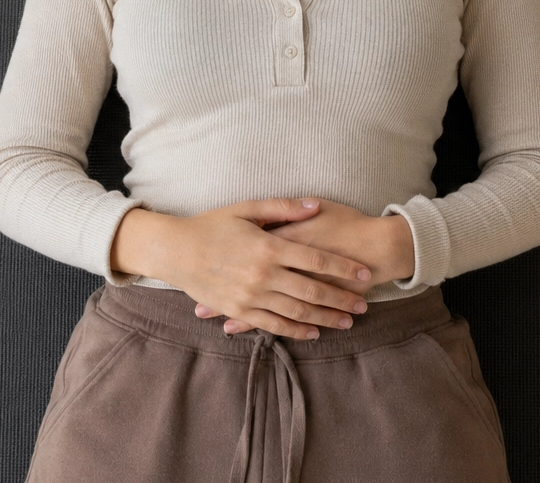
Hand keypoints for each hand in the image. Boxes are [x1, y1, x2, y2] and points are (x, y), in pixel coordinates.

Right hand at [142, 197, 374, 340]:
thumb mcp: (247, 209)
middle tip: (364, 305)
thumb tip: (315, 205)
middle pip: (312, 291)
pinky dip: (296, 331)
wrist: (174, 250)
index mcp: (268, 247)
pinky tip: (314, 333)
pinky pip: (273, 325)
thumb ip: (284, 208)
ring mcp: (250, 296)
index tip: (364, 273)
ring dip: (325, 319)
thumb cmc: (211, 224)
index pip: (316, 260)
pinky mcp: (239, 311)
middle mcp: (262, 275)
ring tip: (347, 322)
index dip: (343, 268)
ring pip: (296, 313)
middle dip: (341, 299)